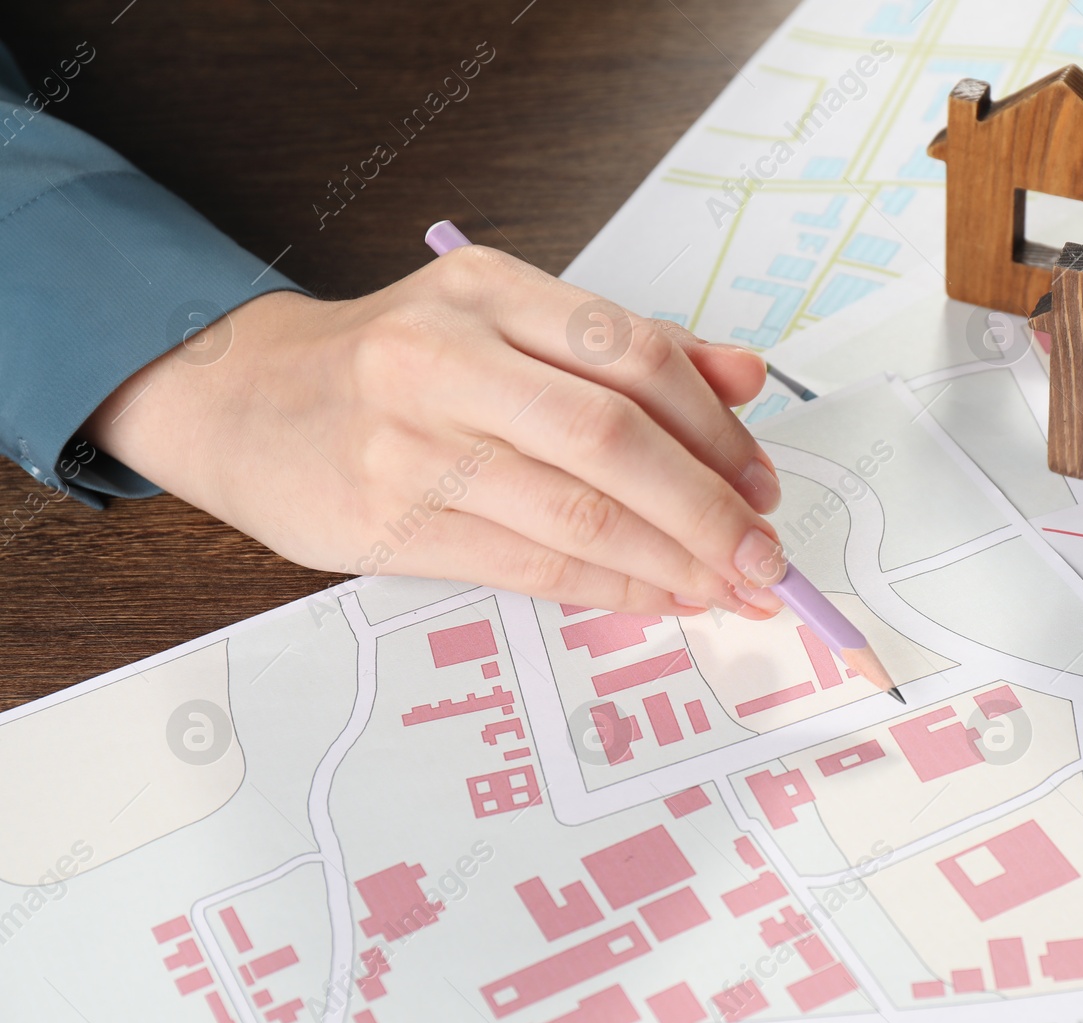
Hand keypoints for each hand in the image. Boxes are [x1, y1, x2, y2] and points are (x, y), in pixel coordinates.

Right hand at [83, 246, 787, 617]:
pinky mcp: (386, 522)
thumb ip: (629, 349)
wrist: (245, 402)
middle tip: (762, 555)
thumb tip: (746, 381)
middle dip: (707, 509)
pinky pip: (528, 566)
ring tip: (725, 588)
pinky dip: (609, 587)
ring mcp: (410, 443)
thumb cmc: (398, 364)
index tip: (760, 483)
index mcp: (490, 289)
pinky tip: (657, 597)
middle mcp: (447, 356)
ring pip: (575, 513)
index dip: (716, 430)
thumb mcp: (507, 322)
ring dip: (671, 562)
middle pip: (613, 437)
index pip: (634, 355)